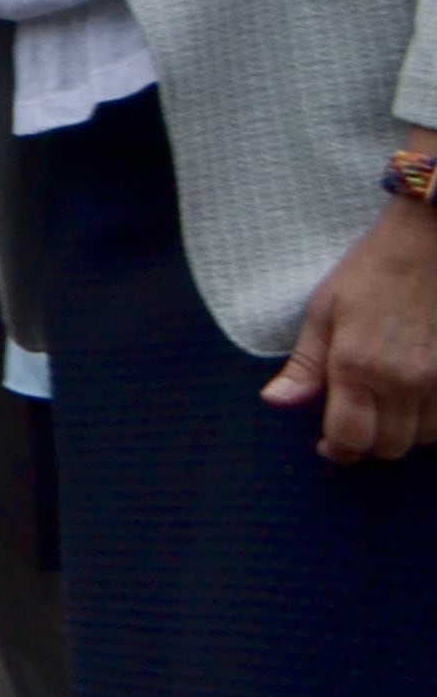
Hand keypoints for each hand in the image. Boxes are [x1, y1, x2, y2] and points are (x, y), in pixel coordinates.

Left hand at [263, 198, 436, 463]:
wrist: (428, 247)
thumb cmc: (369, 275)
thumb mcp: (322, 313)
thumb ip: (305, 365)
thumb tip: (276, 402)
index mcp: (358, 367)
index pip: (351, 438)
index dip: (338, 449)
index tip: (329, 444)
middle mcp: (404, 382)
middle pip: (389, 446)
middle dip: (368, 443)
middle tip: (356, 423)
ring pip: (423, 438)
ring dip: (402, 432)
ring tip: (385, 408)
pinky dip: (431, 420)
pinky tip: (415, 401)